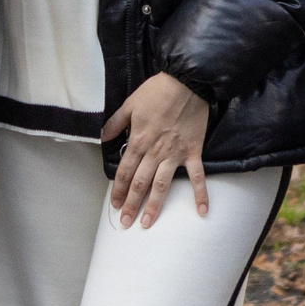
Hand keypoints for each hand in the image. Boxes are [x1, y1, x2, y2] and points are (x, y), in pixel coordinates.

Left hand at [102, 72, 211, 226]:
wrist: (186, 82)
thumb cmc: (157, 91)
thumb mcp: (130, 104)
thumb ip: (115, 123)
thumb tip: (103, 137)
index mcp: (138, 141)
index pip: (124, 171)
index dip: (117, 189)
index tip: (114, 204)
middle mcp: (154, 152)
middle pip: (140, 183)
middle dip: (131, 204)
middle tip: (125, 223)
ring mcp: (174, 154)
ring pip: (162, 185)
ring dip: (154, 206)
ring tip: (147, 223)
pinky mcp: (192, 152)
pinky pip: (197, 177)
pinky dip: (200, 194)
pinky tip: (202, 212)